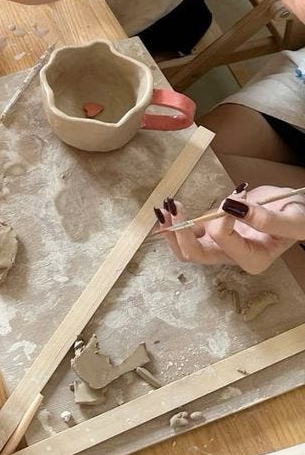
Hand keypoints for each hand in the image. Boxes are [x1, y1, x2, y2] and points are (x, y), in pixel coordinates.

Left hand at [157, 185, 304, 273]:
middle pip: (196, 254)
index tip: (236, 196)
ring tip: (163, 207)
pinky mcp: (214, 234)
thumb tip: (232, 207)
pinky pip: (190, 234)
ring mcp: (221, 246)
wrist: (295, 209)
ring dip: (172, 229)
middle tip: (173, 207)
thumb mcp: (292, 218)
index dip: (221, 217)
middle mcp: (234, 257)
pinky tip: (167, 209)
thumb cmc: (298, 216)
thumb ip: (266, 218)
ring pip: (187, 248)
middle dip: (180, 232)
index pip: (223, 239)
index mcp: (253, 259)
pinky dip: (176, 222)